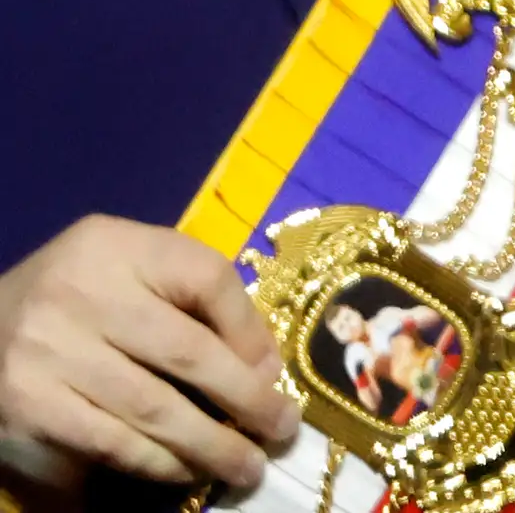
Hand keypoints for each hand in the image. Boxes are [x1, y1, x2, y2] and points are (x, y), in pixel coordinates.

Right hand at [0, 217, 296, 495]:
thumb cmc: (74, 299)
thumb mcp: (128, 269)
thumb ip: (189, 297)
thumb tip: (260, 366)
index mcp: (114, 247)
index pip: (206, 277)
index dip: (251, 330)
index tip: (275, 372)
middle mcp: (79, 294)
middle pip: (188, 351)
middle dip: (245, 400)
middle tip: (281, 430)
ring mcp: (48, 354)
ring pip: (153, 409)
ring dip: (209, 446)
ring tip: (246, 466)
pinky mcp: (29, 409)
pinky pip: (111, 444)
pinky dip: (158, 464)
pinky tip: (187, 472)